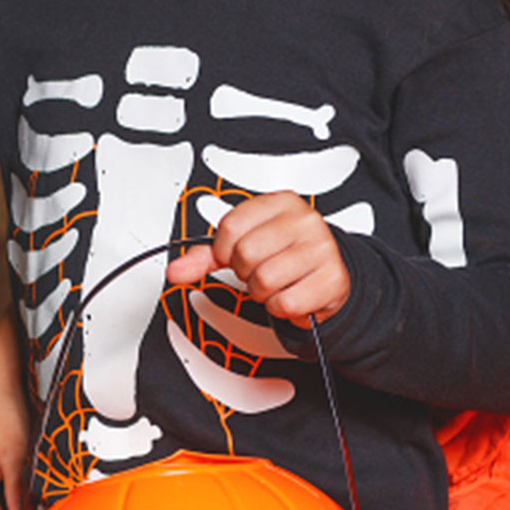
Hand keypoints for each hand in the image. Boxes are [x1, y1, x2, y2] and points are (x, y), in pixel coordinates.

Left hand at [165, 191, 350, 322]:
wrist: (327, 274)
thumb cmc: (285, 255)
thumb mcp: (247, 244)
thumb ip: (207, 256)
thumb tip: (177, 270)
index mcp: (282, 202)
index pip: (231, 225)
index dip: (224, 250)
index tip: (236, 255)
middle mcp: (305, 219)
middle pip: (246, 253)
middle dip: (246, 272)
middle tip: (261, 270)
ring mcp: (322, 248)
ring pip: (264, 280)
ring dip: (264, 292)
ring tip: (277, 283)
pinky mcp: (332, 278)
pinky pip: (285, 303)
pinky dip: (282, 307)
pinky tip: (292, 294)